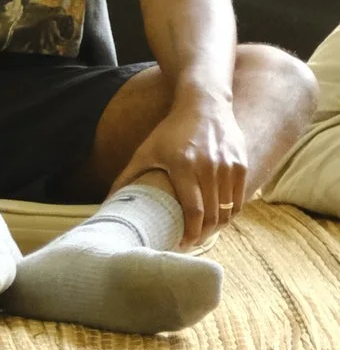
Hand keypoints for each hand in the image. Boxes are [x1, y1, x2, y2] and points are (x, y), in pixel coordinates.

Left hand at [120, 92, 248, 242]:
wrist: (204, 106)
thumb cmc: (170, 131)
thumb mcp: (146, 151)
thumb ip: (128, 176)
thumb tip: (108, 201)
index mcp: (182, 166)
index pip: (192, 210)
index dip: (189, 232)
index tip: (180, 243)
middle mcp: (208, 167)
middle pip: (211, 214)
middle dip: (202, 234)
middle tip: (191, 243)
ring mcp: (227, 167)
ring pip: (226, 210)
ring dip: (216, 227)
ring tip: (203, 233)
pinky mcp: (241, 165)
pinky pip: (238, 200)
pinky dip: (229, 214)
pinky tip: (217, 219)